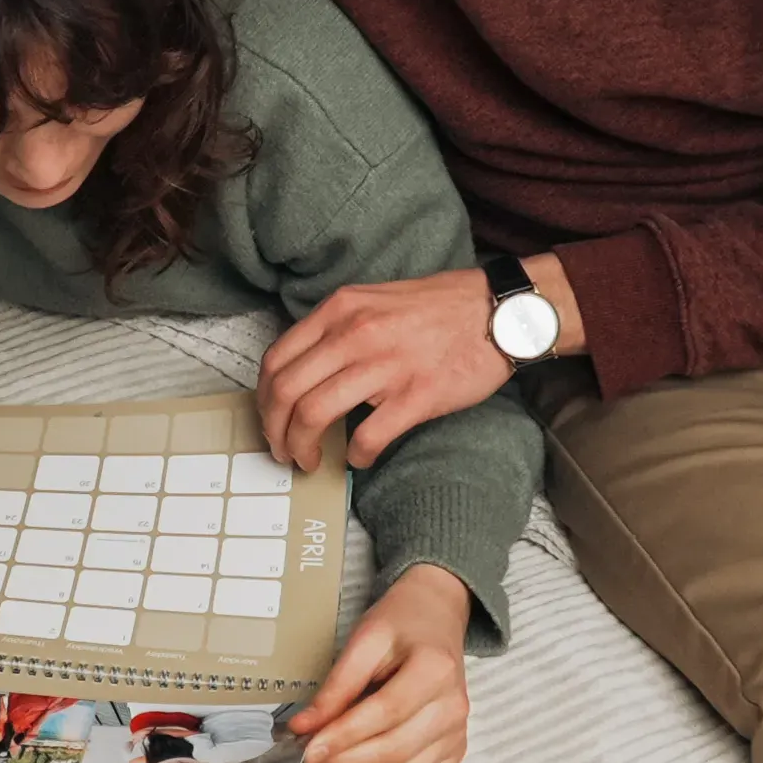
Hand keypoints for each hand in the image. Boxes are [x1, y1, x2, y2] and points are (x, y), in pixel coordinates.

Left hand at [258, 267, 509, 470]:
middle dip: (274, 432)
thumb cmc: (439, 308)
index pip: (276, 361)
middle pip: (285, 392)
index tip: (271, 419)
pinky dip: (354, 457)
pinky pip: (367, 437)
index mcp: (339, 310)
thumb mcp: (373, 300)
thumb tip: (306, 370)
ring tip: (309, 462)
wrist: (499, 311)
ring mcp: (384, 366)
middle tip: (283, 451)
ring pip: (313, 415)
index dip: (263, 400)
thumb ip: (337, 328)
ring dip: (302, 449)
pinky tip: (358, 459)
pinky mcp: (416, 396)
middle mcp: (354, 335)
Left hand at [290, 563, 471, 762]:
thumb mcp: (365, 639)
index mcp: (434, 670)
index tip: (308, 747)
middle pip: (394, 751)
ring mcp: (457, 733)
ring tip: (339, 753)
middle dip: (345, 759)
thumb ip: (337, 685)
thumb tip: (303, 727)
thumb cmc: (401, 625)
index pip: (384, 714)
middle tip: (312, 753)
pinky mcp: (456, 751)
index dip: (342, 735)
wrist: (437, 618)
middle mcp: (453, 707)